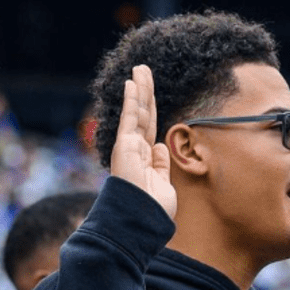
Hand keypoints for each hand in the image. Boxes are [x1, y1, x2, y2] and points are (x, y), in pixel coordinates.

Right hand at [109, 65, 176, 218]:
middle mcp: (136, 149)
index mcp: (145, 157)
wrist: (140, 221)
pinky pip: (130, 119)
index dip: (151, 107)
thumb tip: (160, 146)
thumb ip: (161, 164)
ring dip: (139, 88)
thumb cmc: (152, 210)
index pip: (150, 126)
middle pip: (143, 113)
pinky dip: (131, 100)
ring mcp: (129, 146)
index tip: (151, 91)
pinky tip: (132, 83)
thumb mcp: (163, 184)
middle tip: (144, 69)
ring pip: (137, 111)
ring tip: (141, 68)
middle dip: (145, 91)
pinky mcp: (125, 146)